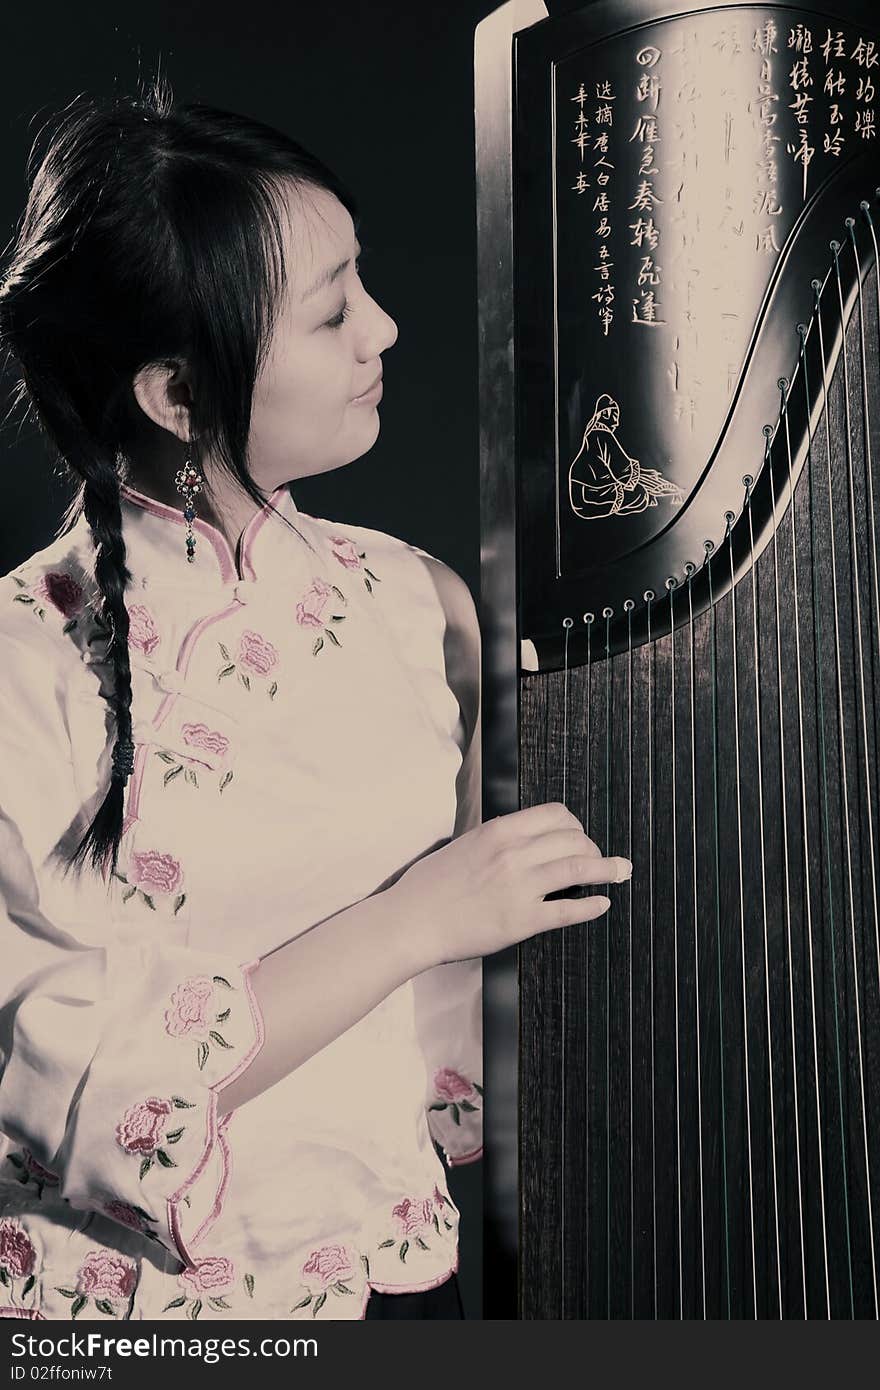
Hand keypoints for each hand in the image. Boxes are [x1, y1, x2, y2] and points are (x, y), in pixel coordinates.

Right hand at [388, 801, 630, 970]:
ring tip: (621, 872)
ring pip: (580, 868)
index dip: (575, 824)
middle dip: (592, 846)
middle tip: (597, 858)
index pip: (556, 814)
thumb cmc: (428, 886)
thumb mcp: (464, 845)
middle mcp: (513, 854)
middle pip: (574, 838)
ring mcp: (520, 888)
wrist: (410, 922)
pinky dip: (592, 905)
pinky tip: (603, 903)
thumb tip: (521, 839)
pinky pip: (568, 911)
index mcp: (499, 832)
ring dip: (608, 869)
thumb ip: (496, 840)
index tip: (580, 835)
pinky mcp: (522, 921)